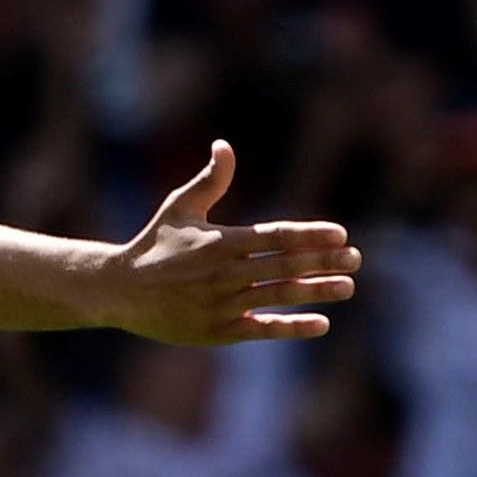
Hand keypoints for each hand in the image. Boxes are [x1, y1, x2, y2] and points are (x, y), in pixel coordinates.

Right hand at [101, 141, 359, 344]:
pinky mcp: (218, 331)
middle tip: (355, 259)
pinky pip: (263, 328)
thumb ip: (210, 180)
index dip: (309, 236)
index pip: (275, 236)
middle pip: (285, 266)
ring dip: (318, 291)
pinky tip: (321, 323)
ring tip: (347, 286)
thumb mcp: (179, 208)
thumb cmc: (154, 244)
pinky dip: (292, 326)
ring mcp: (222, 304)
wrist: (120, 291)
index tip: (340, 235)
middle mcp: (224, 273)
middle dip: (324, 262)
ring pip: (279, 297)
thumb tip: (224, 145)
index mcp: (220, 242)